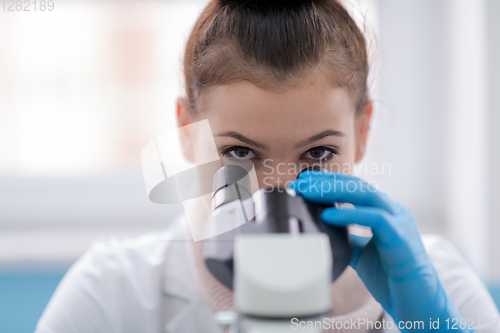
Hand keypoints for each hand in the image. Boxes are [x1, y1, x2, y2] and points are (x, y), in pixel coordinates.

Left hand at [288, 171, 470, 331]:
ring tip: (309, 192)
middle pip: (357, 185)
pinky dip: (349, 215)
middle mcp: (393, 212)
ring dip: (333, 190)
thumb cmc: (392, 278)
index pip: (353, 187)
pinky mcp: (401, 239)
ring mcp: (399, 222)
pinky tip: (328, 215)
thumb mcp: (361, 253)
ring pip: (365, 194)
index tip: (302, 183)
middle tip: (300, 183)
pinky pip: (375, 219)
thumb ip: (347, 237)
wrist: (417, 305)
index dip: (327, 182)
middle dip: (325, 182)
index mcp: (384, 212)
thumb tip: (323, 228)